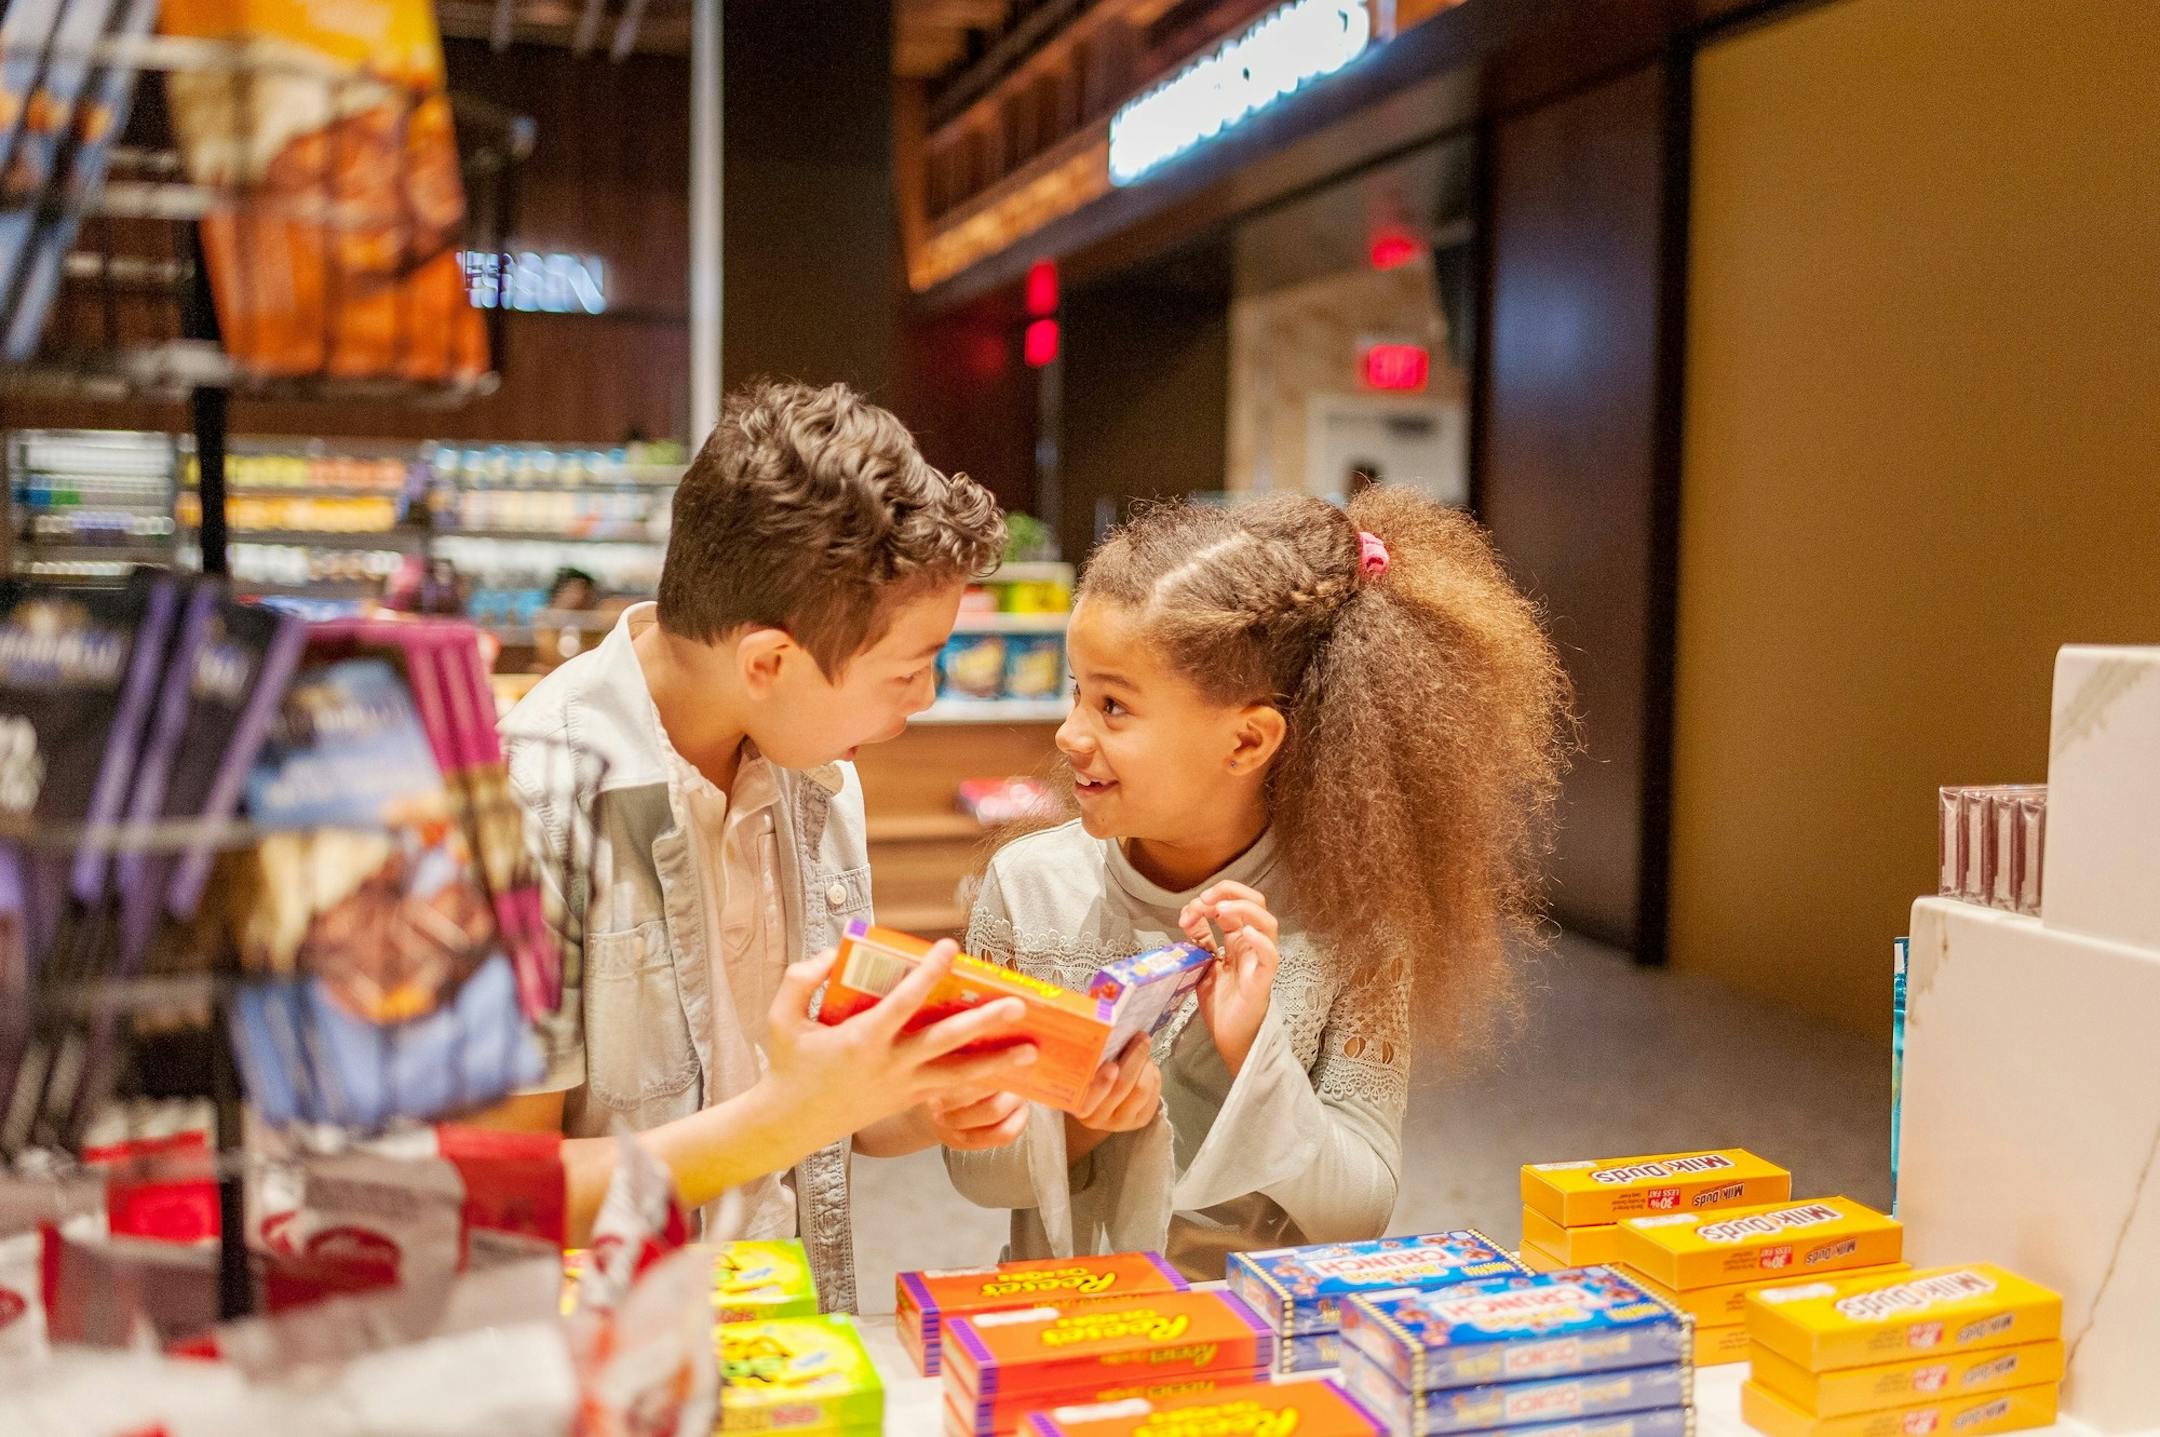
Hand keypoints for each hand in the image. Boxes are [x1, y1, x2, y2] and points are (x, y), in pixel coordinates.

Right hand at [761, 942, 1038, 1150]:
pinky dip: (979, 1082)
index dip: (928, 973)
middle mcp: (889, 1064)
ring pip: (957, 1074)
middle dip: (983, 1023)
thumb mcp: (782, 1018)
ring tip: (1031, 1052)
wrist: (791, 1122)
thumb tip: (833, 953)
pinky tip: (1005, 1073)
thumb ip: (802, 979)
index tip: (950, 947)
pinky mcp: (908, 1101)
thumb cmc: (788, 1066)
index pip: (903, 1001)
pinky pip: (950, 1090)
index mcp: (861, 1040)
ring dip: (996, 1063)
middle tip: (1017, 1006)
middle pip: (945, 1041)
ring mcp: (902, 1087)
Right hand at [1062, 1033, 1161, 1163]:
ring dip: (1146, 1065)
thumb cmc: (1088, 1079)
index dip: (1102, 1084)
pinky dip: (1153, 1075)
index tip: (1111, 1065)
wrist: (1097, 1105)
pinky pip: (1153, 1095)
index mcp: (1078, 1106)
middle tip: (1141, 1037)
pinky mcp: (1139, 1121)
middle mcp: (1097, 1118)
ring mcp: (1120, 1122)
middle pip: (1122, 1087)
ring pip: (1141, 1090)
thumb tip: (1106, 1032)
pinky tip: (1147, 1066)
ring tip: (1143, 1050)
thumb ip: (1089, 1059)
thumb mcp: (1082, 1072)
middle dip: (1135, 1058)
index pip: (1090, 1098)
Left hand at [1179, 882, 1279, 1076]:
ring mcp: (1260, 960)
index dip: (1208, 900)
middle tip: (1205, 899)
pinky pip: (1270, 956)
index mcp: (1238, 940)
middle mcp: (1252, 945)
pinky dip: (1260, 940)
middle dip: (1230, 891)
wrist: (1229, 1038)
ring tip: (1219, 908)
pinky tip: (1244, 933)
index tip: (1187, 912)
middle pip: (1255, 902)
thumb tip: (1188, 916)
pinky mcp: (1262, 980)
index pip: (1231, 904)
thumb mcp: (1203, 965)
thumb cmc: (1221, 1004)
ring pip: (1267, 922)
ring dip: (1243, 908)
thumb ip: (1199, 941)